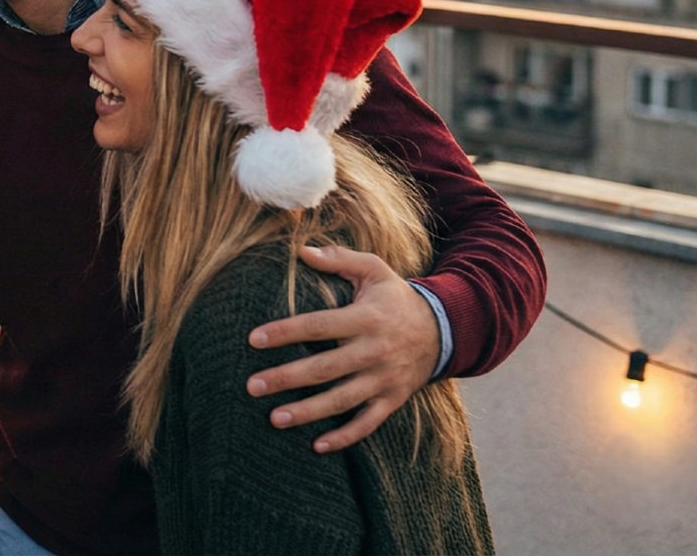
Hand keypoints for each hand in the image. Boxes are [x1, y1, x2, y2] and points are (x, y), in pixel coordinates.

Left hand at [246, 244, 440, 453]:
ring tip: (274, 418)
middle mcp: (375, 351)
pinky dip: (345, 437)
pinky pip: (368, 423)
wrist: (444, 329)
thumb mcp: (375, 270)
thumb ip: (339, 259)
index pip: (319, 326)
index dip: (285, 333)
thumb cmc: (395, 297)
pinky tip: (317, 446)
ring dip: (308, 412)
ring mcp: (385, 379)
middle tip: (252, 386)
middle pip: (325, 368)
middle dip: (287, 378)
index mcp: (366, 318)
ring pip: (343, 400)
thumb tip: (301, 251)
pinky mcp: (393, 399)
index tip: (253, 339)